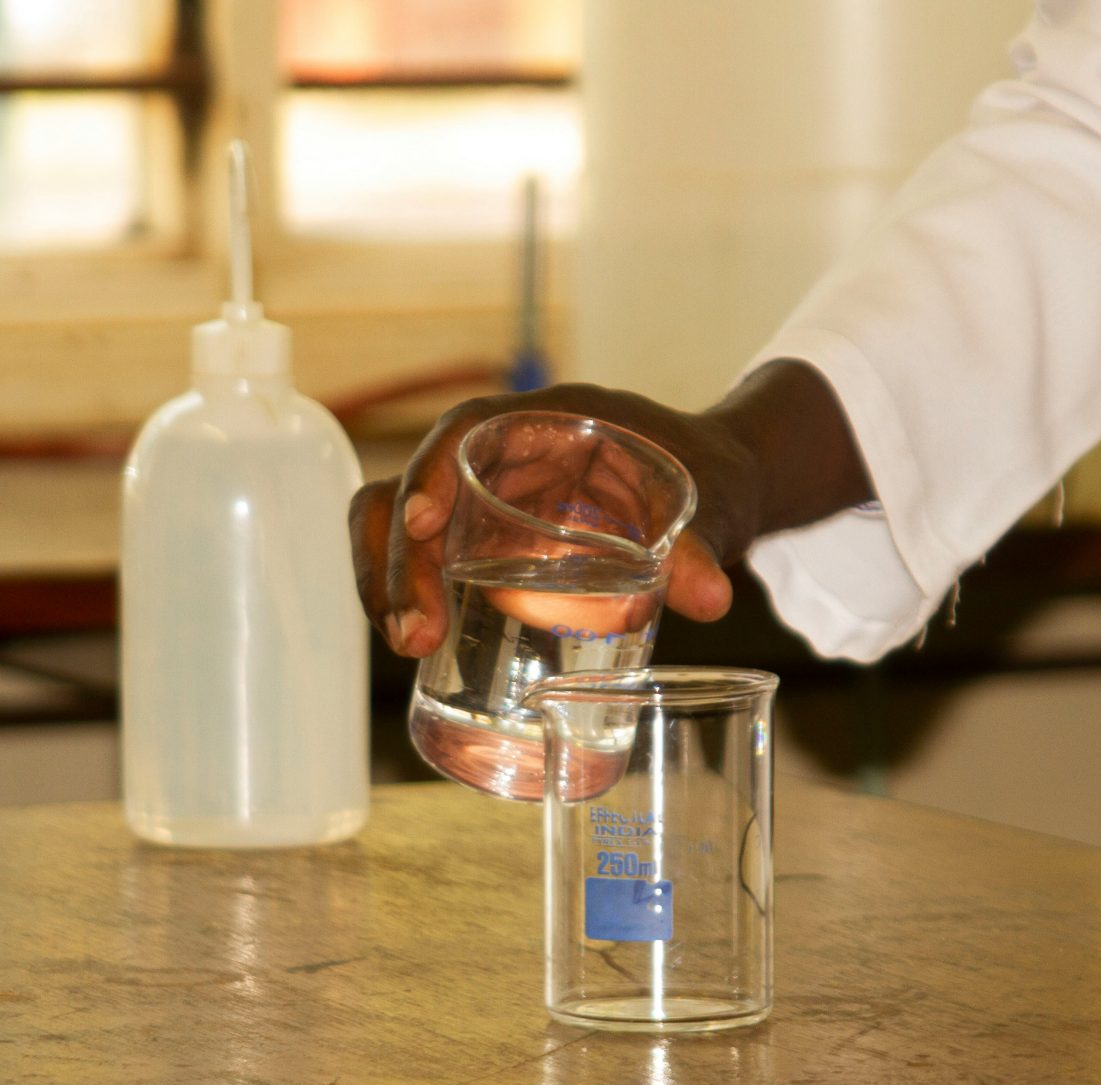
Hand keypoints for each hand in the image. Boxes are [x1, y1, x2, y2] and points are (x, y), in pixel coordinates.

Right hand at [348, 360, 871, 657]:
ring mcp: (484, 497)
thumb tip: (711, 600)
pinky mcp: (481, 537)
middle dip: (398, 559)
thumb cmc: (707, 480)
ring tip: (409, 644)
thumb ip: (698, 549)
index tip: (424, 526)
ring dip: (387, 581)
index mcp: (550, 422)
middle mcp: (501, 454)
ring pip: (397, 522)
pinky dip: (409, 594)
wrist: (713, 486)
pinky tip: (421, 646)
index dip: (432, 471)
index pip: (465, 429)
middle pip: (412, 486)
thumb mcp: (708, 509)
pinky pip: (422, 555)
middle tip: (416, 636)